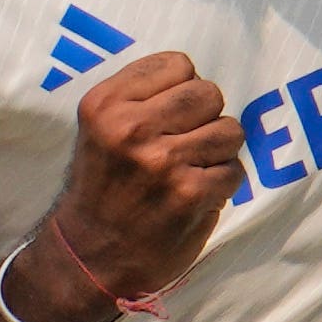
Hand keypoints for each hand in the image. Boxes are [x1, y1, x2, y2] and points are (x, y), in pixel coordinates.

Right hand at [41, 50, 238, 306]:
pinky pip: (233, 170)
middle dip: (205, 118)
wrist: (88, 257)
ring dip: (218, 151)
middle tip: (186, 144)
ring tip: (194, 169)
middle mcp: (131, 127)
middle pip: (208, 92)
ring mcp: (162, 161)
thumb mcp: (101, 129)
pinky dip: (221, 185)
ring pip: (230, 129)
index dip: (182, 90)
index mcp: (106, 103)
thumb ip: (142, 98)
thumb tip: (198, 82)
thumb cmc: (101, 189)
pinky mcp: (189, 193)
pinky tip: (197, 195)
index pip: (177, 64)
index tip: (169, 116)